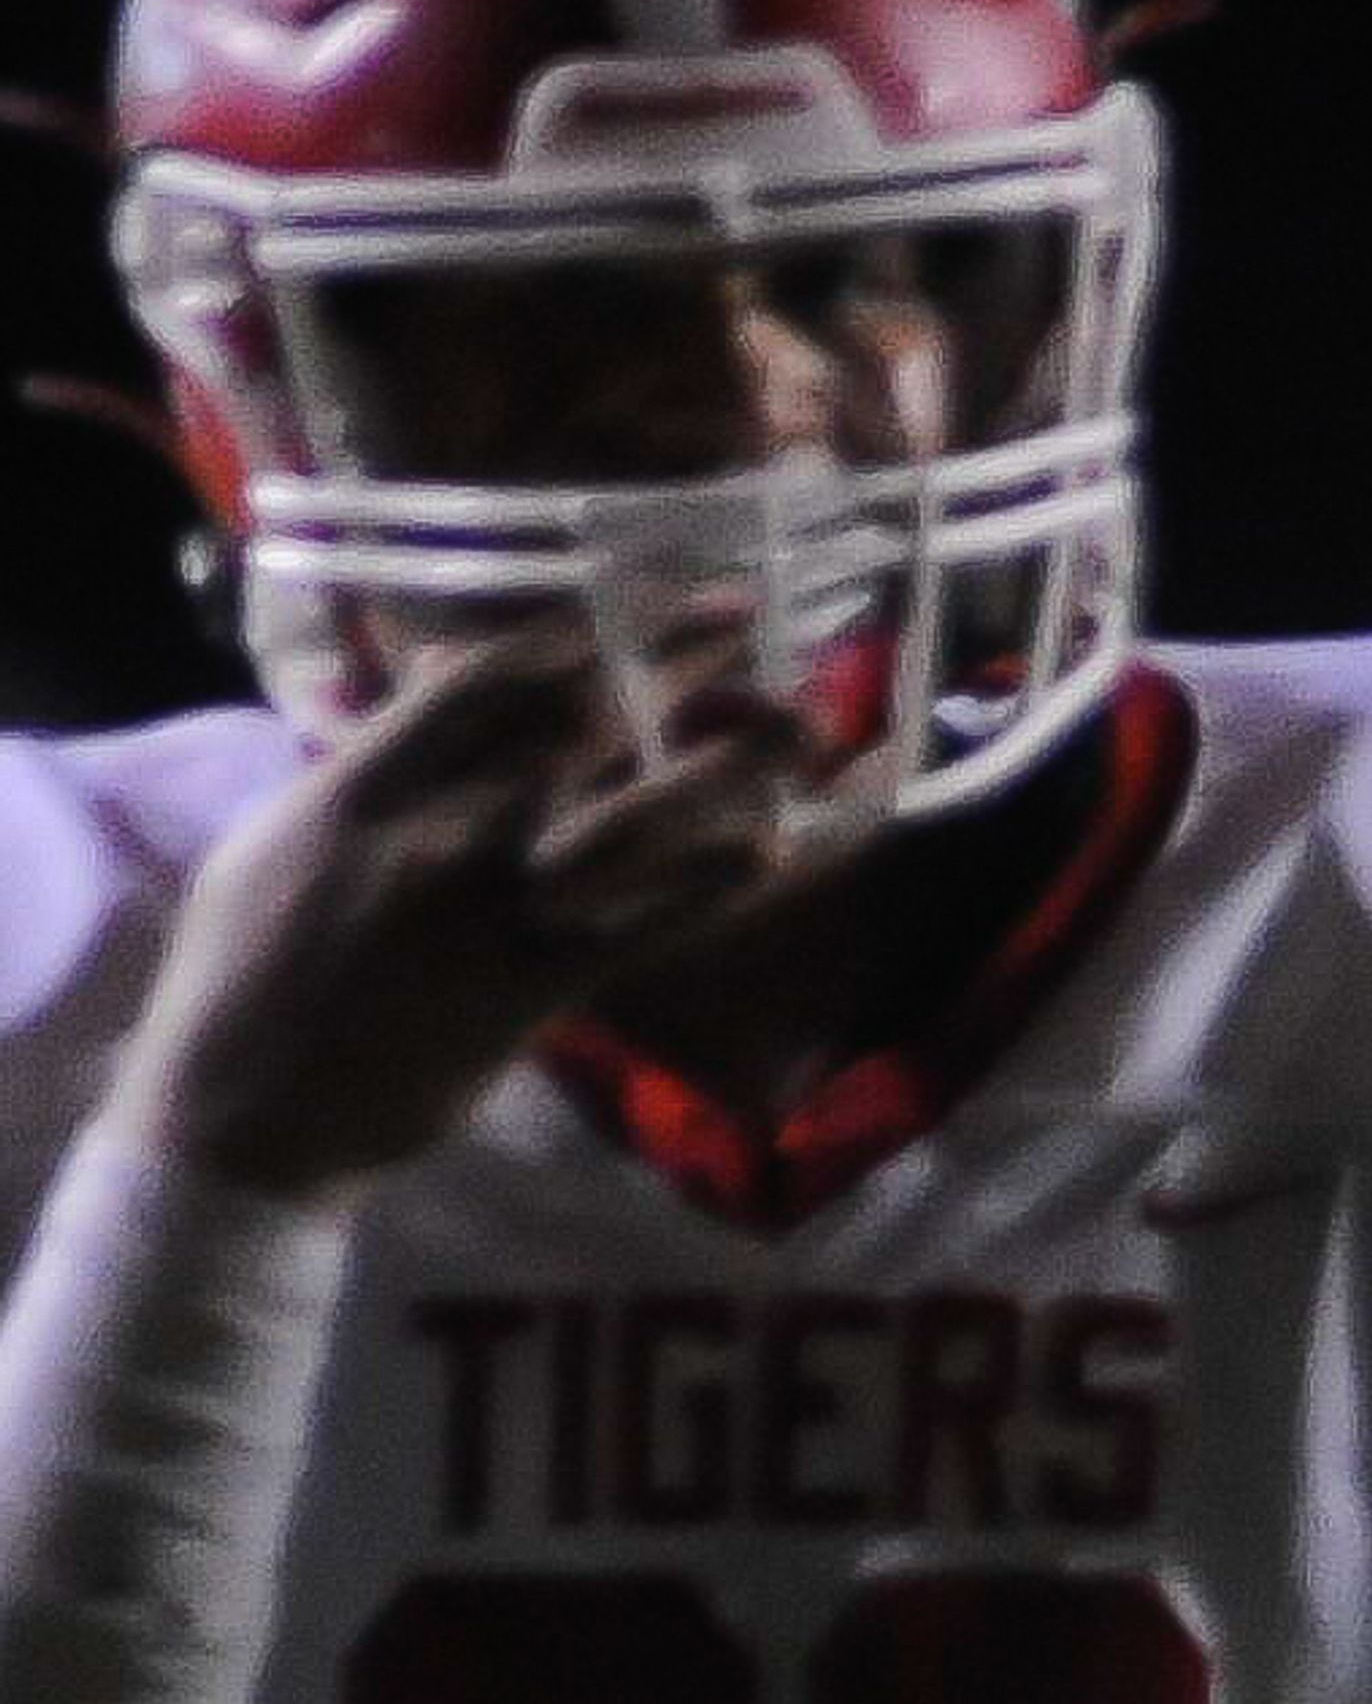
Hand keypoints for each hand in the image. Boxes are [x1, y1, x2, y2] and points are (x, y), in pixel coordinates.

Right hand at [99, 625, 806, 1203]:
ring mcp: (486, 913)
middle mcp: (433, 834)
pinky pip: (639, 927)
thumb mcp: (282, 838)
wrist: (236, 1114)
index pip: (488, 682)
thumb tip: (449, 666)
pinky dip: (708, 887)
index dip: (581, 626)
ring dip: (728, 768)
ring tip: (803, 725)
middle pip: (580, 727)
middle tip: (743, 617)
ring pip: (632, 819)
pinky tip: (768, 854)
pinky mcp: (525, 990)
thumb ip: (373, 753)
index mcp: (363, 787)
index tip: (648, 589)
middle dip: (671, 666)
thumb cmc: (249, 968)